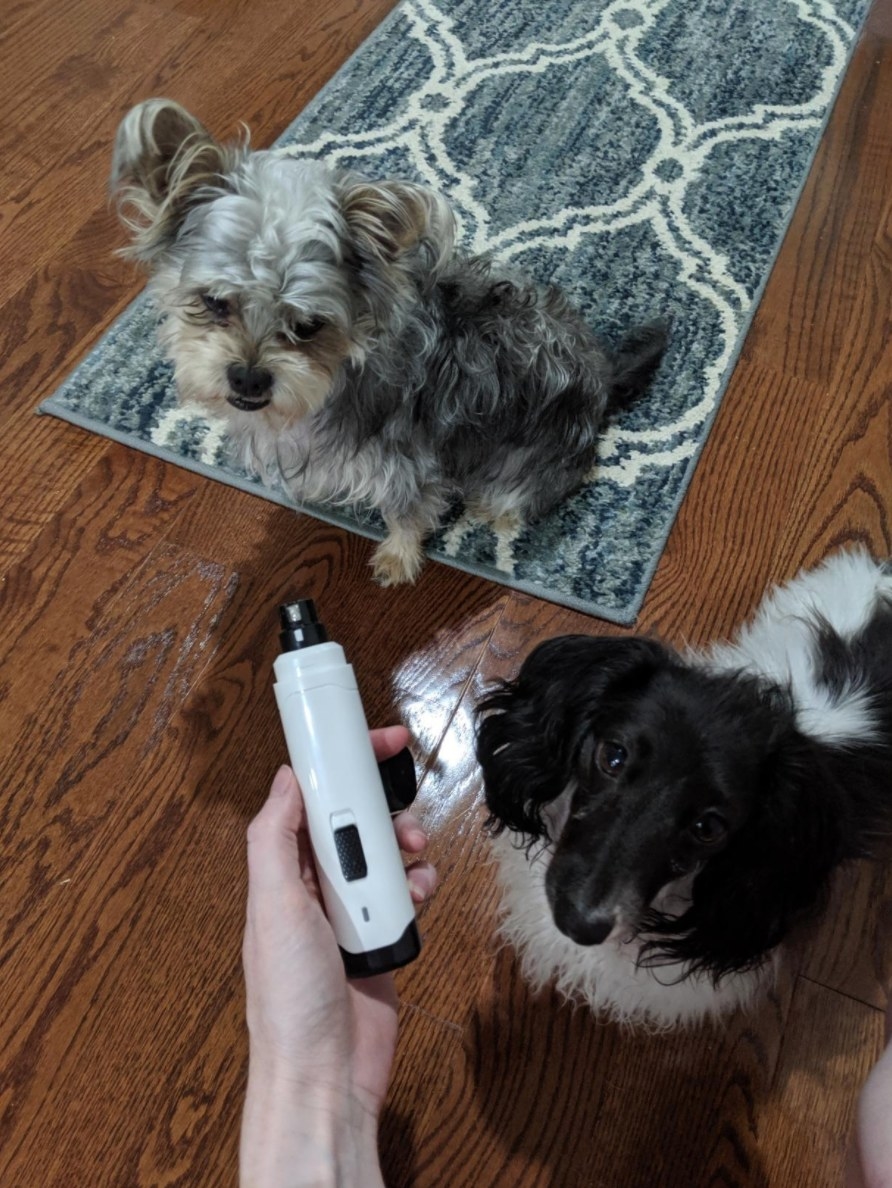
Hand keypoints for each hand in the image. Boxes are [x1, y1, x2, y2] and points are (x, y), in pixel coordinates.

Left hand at [240, 726, 435, 1186]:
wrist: (326, 1073)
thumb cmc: (290, 998)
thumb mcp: (273, 906)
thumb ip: (275, 839)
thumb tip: (286, 778)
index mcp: (282, 874)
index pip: (309, 801)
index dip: (338, 766)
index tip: (369, 740)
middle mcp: (314, 888)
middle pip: (352, 822)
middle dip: (379, 802)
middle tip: (403, 788)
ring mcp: (350, 913)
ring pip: (384, 854)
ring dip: (404, 843)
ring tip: (415, 848)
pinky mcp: (382, 937)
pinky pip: (406, 894)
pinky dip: (418, 886)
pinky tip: (420, 893)